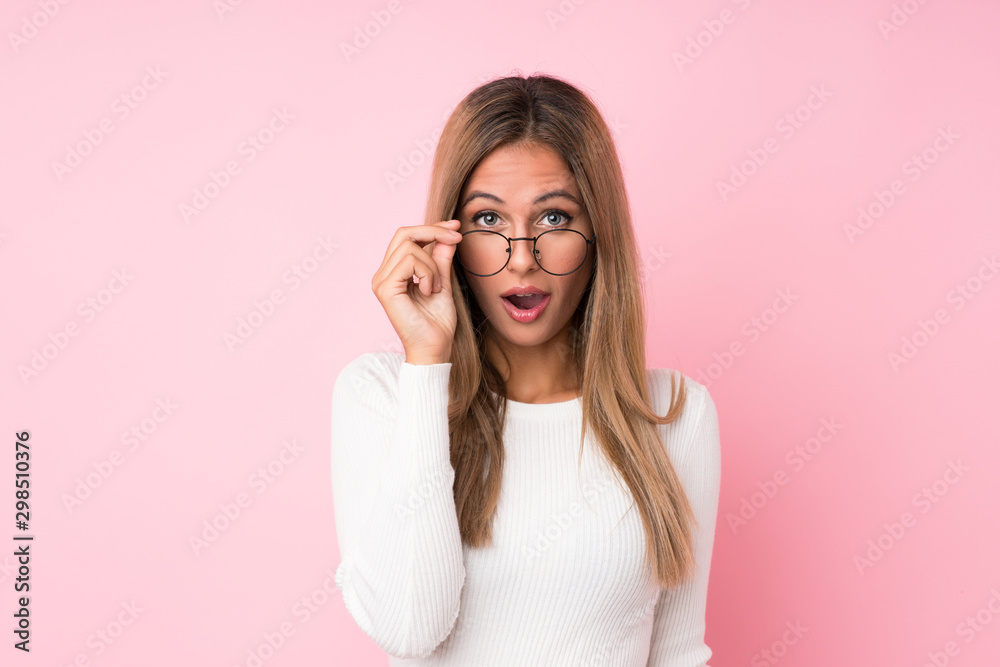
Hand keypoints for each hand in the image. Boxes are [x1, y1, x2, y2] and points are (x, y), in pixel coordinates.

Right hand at [371, 219, 462, 363]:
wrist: (435, 349)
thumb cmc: (437, 323)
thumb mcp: (442, 281)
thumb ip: (441, 258)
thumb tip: (449, 235)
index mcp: (393, 272)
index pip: (407, 237)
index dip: (432, 228)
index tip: (455, 228)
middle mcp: (383, 274)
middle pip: (404, 233)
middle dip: (433, 232)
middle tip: (456, 239)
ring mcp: (381, 281)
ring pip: (410, 247)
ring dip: (432, 265)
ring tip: (436, 287)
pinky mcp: (385, 289)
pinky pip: (410, 261)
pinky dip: (427, 273)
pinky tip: (428, 291)